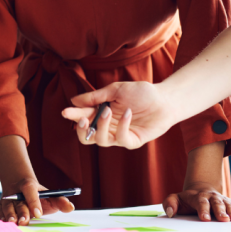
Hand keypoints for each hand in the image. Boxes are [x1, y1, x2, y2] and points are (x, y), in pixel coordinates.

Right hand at [0, 178, 73, 224]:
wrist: (19, 185)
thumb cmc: (37, 194)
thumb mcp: (49, 194)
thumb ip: (60, 201)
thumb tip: (70, 207)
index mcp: (28, 186)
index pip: (30, 190)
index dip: (34, 201)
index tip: (38, 213)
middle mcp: (16, 191)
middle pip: (18, 201)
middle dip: (21, 212)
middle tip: (24, 221)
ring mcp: (8, 198)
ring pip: (7, 205)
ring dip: (9, 214)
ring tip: (13, 222)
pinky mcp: (2, 204)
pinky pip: (0, 209)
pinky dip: (2, 215)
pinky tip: (5, 221)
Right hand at [61, 82, 176, 148]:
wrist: (165, 99)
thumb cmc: (141, 93)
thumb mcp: (115, 90)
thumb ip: (95, 96)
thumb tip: (74, 100)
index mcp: (101, 113)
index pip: (83, 117)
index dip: (74, 116)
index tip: (66, 112)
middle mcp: (108, 127)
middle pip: (87, 137)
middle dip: (82, 130)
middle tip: (83, 119)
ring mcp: (119, 135)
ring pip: (101, 140)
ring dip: (101, 126)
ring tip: (107, 111)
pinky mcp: (132, 141)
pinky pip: (121, 139)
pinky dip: (122, 126)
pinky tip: (127, 113)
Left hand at [163, 183, 230, 221]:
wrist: (200, 190)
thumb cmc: (186, 200)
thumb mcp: (175, 199)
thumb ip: (169, 203)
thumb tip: (170, 213)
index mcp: (197, 196)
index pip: (200, 202)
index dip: (203, 210)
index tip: (205, 219)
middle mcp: (211, 196)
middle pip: (216, 203)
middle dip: (220, 211)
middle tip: (224, 219)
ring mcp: (221, 199)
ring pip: (228, 204)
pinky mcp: (229, 202)